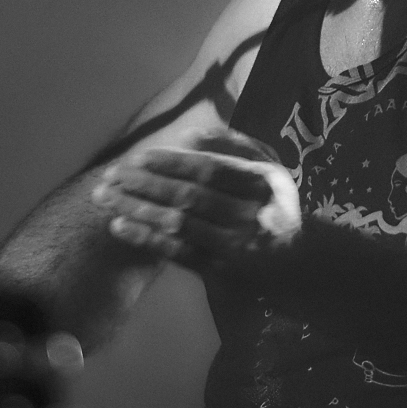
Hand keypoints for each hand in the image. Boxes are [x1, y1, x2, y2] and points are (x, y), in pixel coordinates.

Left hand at [91, 127, 301, 269]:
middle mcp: (251, 215)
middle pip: (189, 196)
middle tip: (111, 176)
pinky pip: (177, 252)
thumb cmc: (273, 205)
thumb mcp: (268, 167)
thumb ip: (232, 145)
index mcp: (262, 182)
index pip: (210, 169)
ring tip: (106, 198)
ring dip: (137, 210)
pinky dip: (146, 238)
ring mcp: (236, 247)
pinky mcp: (221, 272)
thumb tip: (188, 135)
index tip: (138, 157)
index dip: (171, 162)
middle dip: (145, 184)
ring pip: (179, 224)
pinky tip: (119, 226)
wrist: (300, 262)